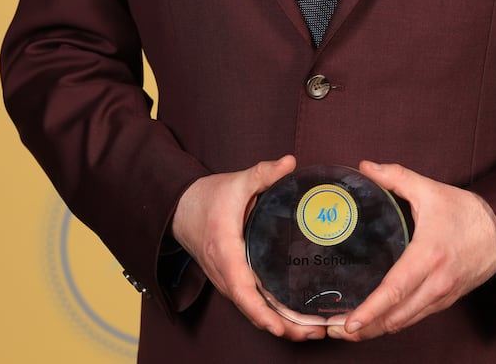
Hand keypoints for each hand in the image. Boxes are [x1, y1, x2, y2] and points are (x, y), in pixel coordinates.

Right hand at [171, 155, 326, 341]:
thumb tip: (291, 162)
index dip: (262, 312)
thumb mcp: (236, 182)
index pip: (243, 290)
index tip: (281, 327)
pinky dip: (270, 315)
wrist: (181, 208)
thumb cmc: (208, 197)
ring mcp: (226, 280)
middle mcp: (224, 273)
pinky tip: (293, 318)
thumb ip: (263, 172)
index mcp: (226, 251)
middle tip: (314, 333)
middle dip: (282, 327)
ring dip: (279, 325)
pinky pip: (250, 303)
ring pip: (252, 311)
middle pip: (252, 310)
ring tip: (311, 331)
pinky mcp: (231, 280)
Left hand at [327, 160, 495, 340]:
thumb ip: (395, 177)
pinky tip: (378, 320)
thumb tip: (365, 167)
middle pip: (395, 317)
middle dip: (365, 329)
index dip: (370, 310)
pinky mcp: (446, 300)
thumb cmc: (465, 212)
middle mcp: (436, 282)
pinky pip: (416, 318)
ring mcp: (442, 295)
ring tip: (350, 331)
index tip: (349, 323)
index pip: (394, 290)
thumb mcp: (429, 189)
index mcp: (428, 255)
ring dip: (378, 329)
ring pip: (405, 323)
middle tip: (336, 331)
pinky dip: (395, 323)